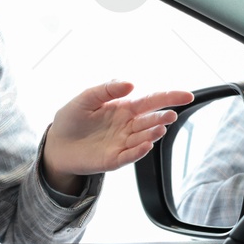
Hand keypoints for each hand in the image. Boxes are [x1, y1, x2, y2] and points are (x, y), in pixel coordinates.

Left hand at [42, 81, 192, 193]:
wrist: (56, 144)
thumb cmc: (71, 119)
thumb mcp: (85, 98)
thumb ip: (106, 90)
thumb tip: (131, 84)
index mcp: (124, 108)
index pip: (151, 101)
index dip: (170, 97)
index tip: (188, 96)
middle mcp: (127, 126)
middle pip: (151, 120)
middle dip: (162, 117)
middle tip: (169, 115)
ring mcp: (122, 143)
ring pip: (143, 138)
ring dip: (152, 133)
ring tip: (159, 127)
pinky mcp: (113, 159)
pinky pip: (129, 156)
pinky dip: (138, 152)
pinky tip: (146, 146)